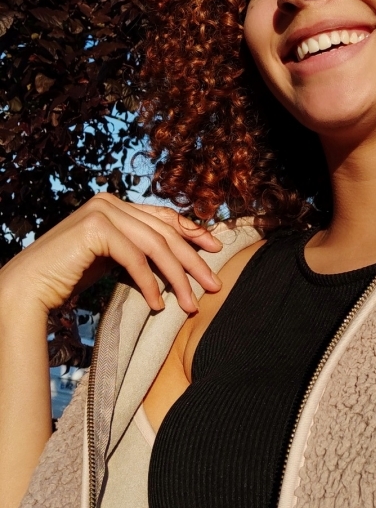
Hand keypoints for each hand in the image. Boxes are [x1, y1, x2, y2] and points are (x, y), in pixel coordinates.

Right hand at [0, 194, 222, 315]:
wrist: (28, 287)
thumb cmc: (67, 277)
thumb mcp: (110, 258)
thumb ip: (135, 249)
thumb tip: (174, 259)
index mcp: (115, 204)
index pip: (163, 217)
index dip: (192, 232)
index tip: (215, 250)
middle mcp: (110, 201)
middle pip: (164, 231)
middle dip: (193, 260)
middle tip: (214, 286)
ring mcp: (103, 211)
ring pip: (155, 246)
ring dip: (177, 279)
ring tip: (191, 304)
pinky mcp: (96, 228)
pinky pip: (135, 259)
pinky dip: (149, 284)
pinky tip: (157, 306)